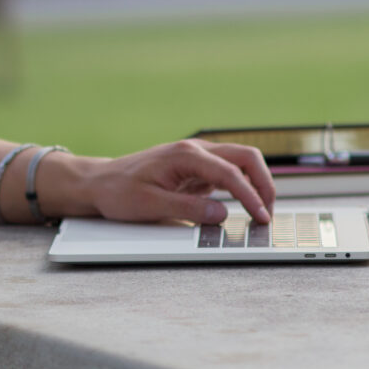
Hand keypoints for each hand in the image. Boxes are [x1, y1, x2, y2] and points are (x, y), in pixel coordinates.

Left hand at [81, 139, 275, 225]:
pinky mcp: (196, 170)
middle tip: (268, 213)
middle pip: (245, 158)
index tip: (261, 218)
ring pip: (239, 163)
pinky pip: (227, 174)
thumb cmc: (119, 191)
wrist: (100, 183)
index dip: (251, 196)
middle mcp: (195, 151)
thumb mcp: (150, 205)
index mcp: (185, 155)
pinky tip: (244, 206)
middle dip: (263, 183)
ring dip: (255, 184)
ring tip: (261, 212)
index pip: (230, 173)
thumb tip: (222, 214)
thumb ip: (188, 209)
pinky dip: (241, 188)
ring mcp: (197, 159)